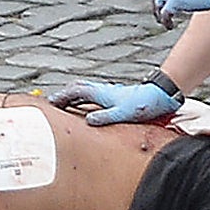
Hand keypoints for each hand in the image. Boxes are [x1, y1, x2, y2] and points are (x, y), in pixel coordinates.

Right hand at [46, 78, 182, 126]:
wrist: (160, 96)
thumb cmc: (143, 104)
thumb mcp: (122, 113)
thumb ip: (104, 117)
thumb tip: (88, 121)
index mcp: (101, 93)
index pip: (75, 91)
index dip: (62, 97)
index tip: (50, 103)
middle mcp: (103, 91)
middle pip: (78, 88)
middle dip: (64, 95)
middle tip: (54, 103)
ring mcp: (109, 93)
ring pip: (86, 91)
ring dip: (74, 97)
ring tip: (66, 106)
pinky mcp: (115, 97)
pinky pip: (94, 97)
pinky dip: (85, 101)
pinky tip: (87, 110)